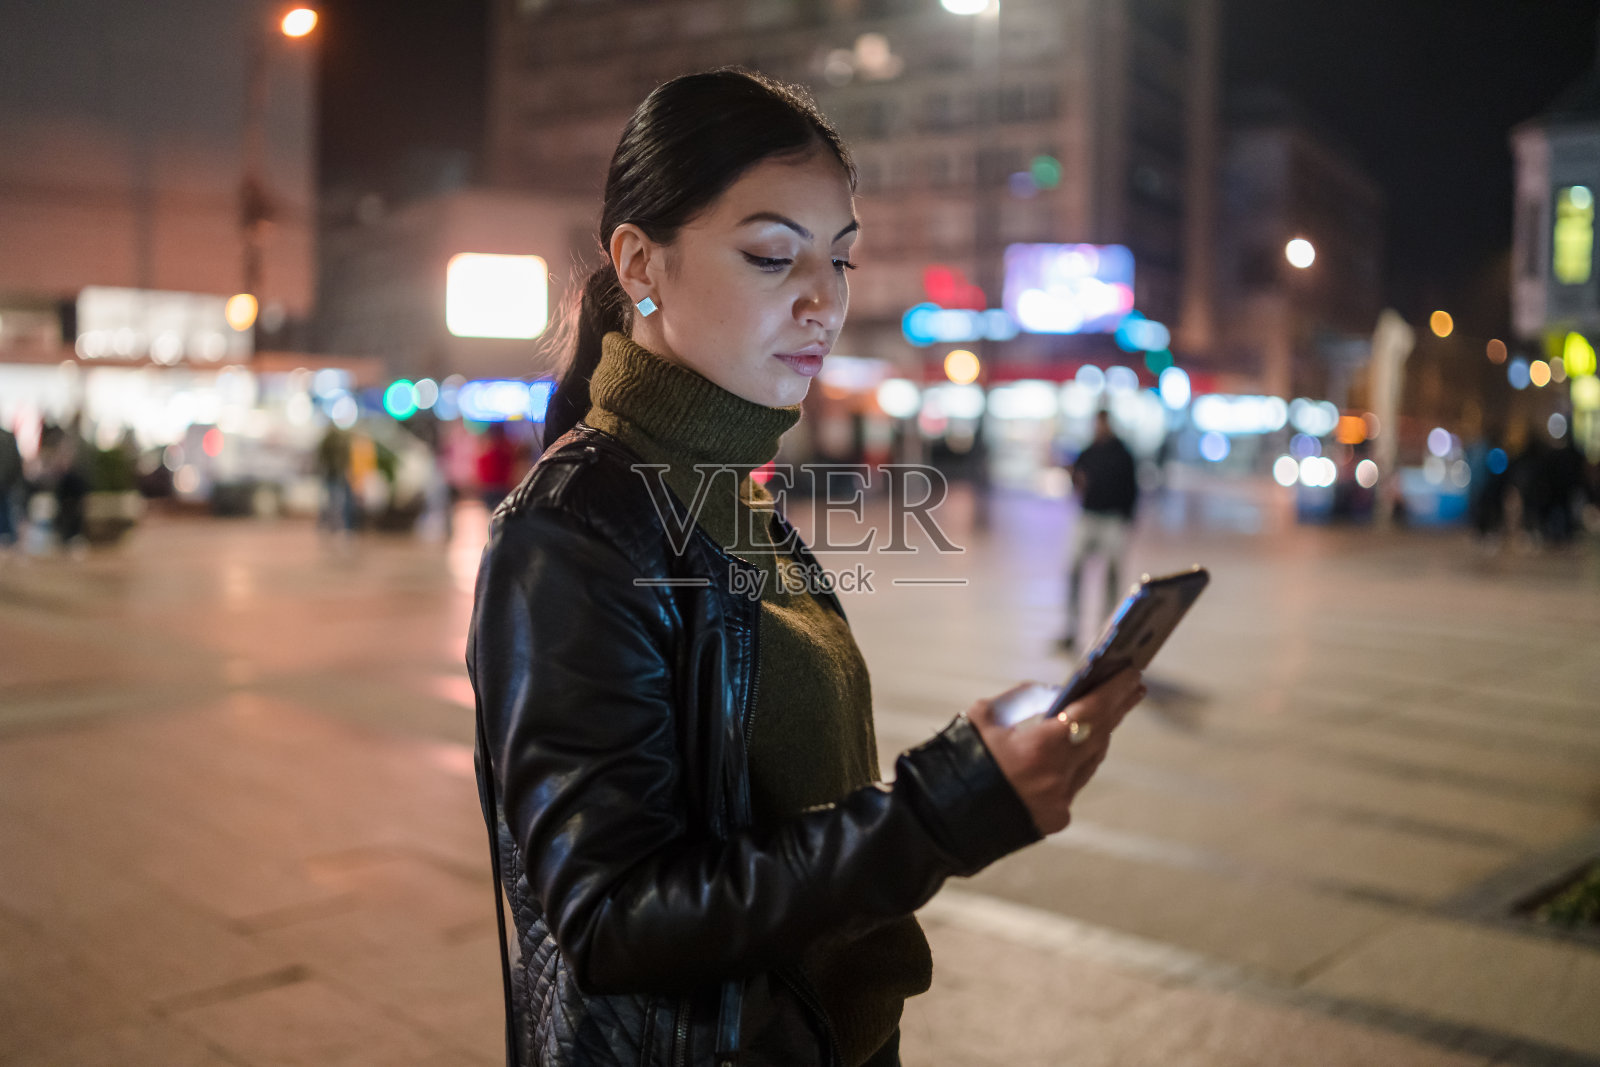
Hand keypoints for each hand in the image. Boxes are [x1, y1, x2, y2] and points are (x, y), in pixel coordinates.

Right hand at [967, 669, 1145, 835]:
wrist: (940, 817)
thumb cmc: (958, 760)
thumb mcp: (985, 717)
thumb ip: (1023, 700)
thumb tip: (1054, 695)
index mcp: (1039, 749)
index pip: (1091, 713)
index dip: (1113, 691)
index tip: (1131, 673)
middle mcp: (1057, 778)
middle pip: (1099, 736)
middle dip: (1116, 708)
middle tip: (1132, 686)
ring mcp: (1059, 802)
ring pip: (1091, 761)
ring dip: (1101, 734)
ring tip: (1111, 709)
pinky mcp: (1056, 819)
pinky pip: (1076, 782)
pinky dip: (1080, 760)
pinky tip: (1085, 743)